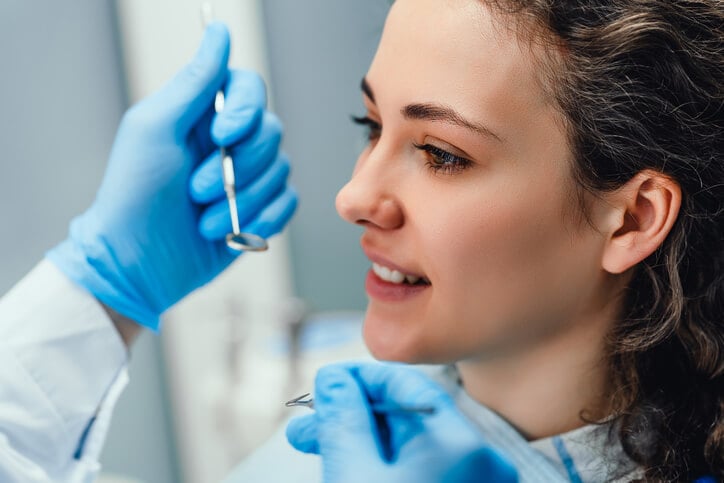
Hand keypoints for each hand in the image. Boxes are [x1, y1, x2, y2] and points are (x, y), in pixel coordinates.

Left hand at [47, 23, 296, 329]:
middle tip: (196, 190)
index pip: (249, 88)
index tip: (219, 136)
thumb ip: (195, 81)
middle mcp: (229, 143)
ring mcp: (246, 178)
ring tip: (205, 220)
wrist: (138, 266)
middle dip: (237, 167)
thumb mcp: (156, 128)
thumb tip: (219, 32)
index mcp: (202, 116)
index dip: (244, 110)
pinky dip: (264, 218)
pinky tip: (232, 233)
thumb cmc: (134, 196)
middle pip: (270, 131)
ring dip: (242, 200)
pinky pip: (288, 202)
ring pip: (281, 169)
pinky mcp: (259, 210)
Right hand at [286, 363, 518, 482]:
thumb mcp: (354, 470)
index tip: (327, 380)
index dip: (360, 379)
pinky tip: (337, 453)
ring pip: (402, 443)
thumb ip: (344, 417)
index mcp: (464, 449)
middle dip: (348, 411)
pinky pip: (409, 466)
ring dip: (353, 436)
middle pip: (403, 416)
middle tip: (310, 413)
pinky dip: (372, 459)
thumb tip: (333, 379)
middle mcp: (476, 463)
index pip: (408, 388)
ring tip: (308, 437)